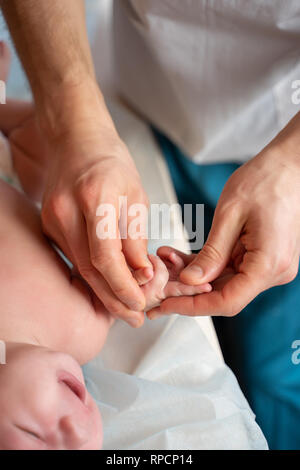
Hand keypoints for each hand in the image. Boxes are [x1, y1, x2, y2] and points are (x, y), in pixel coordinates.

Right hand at [6, 87, 151, 327]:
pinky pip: (73, 257)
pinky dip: (93, 274)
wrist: (76, 141)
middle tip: (135, 317)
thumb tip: (142, 275)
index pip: (106, 255)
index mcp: (94, 198)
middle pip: (89, 268)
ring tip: (126, 308)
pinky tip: (109, 287)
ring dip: (104, 290)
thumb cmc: (112, 163)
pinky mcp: (49, 225)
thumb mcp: (136, 195)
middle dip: (114, 298)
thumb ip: (136, 237)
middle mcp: (66, 211)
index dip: (123, 285)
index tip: (140, 303)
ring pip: (80, 266)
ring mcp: (52, 219)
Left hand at [147, 112, 299, 317]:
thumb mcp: (229, 216)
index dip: (193, 307)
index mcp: (269, 263)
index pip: (227, 302)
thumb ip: (211, 254)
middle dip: (187, 290)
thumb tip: (189, 282)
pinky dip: (207, 265)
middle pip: (224, 294)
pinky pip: (231, 269)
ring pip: (225, 282)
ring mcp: (270, 266)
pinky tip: (181, 256)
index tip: (164, 304)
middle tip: (157, 284)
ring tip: (166, 260)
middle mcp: (273, 271)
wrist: (289, 166)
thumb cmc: (264, 181)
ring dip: (194, 275)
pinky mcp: (263, 258)